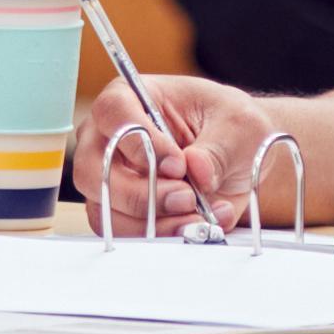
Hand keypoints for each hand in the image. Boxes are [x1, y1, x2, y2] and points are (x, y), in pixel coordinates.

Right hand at [69, 71, 281, 231]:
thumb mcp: (238, 126)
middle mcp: (107, 138)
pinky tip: (196, 225)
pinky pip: (125, 233)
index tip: (178, 164)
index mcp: (129, 98)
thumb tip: (196, 169)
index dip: (140, 142)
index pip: (113, 114)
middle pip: (94, 170)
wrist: (240, 157)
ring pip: (105, 211)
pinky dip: (162, 235)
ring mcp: (109, 178)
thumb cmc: (230, 126)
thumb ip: (217, 147)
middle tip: (185, 197)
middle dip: (140, 194)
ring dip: (154, 222)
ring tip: (198, 217)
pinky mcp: (121, 212)